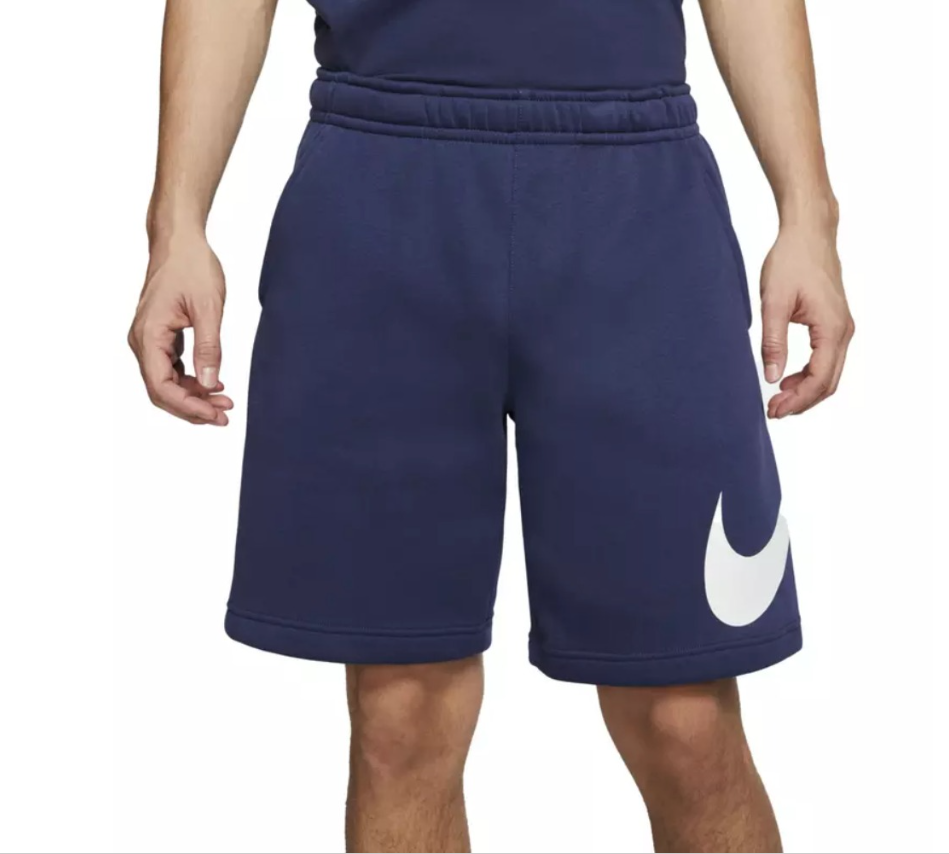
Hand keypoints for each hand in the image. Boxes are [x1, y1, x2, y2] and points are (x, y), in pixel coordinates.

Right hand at [128, 236, 233, 424]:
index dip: (188, 407)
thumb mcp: (209, 308)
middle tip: (224, 416)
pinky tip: (213, 385)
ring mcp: (149, 339)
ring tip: (224, 403)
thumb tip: (211, 385)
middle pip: (161, 391)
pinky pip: (170, 369)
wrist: (180, 241)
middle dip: (192, 408)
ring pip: (166, 382)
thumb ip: (209, 348)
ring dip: (193, 396)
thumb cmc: (192, 266)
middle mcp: (142, 341)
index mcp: (149, 335)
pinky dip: (190, 381)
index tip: (215, 414)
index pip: (161, 387)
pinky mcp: (159, 336)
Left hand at [759, 223, 854, 417]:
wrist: (808, 234)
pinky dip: (809, 375)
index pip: (819, 380)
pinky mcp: (835, 323)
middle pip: (828, 383)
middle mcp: (844, 331)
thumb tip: (771, 377)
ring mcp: (842, 328)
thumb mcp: (773, 303)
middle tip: (772, 410)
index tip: (772, 410)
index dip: (796, 400)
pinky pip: (827, 359)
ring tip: (777, 398)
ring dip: (806, 390)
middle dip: (802, 402)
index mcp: (832, 329)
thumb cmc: (791, 261)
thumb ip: (773, 342)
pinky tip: (787, 378)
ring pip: (829, 374)